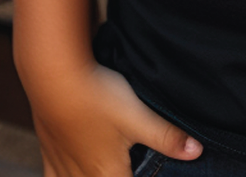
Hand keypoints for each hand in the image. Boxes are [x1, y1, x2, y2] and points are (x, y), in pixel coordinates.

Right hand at [21, 58, 202, 176]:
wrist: (52, 78)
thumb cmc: (97, 97)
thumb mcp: (138, 116)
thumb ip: (167, 136)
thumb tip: (197, 151)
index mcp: (108, 174)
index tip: (144, 171)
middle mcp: (82, 176)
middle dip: (120, 176)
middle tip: (130, 166)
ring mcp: (62, 165)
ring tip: (106, 168)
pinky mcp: (49, 151)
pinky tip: (72, 172)